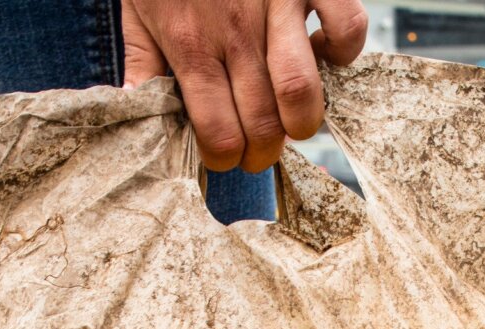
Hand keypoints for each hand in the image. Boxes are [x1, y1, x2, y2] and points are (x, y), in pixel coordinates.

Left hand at [121, 0, 366, 173]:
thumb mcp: (137, 13)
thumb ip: (141, 66)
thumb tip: (139, 116)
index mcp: (191, 48)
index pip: (218, 135)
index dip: (224, 159)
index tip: (223, 154)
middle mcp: (236, 34)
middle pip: (263, 125)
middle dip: (263, 153)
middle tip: (257, 149)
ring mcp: (278, 7)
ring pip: (303, 92)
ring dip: (302, 122)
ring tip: (291, 121)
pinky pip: (347, 28)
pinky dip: (343, 53)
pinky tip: (322, 55)